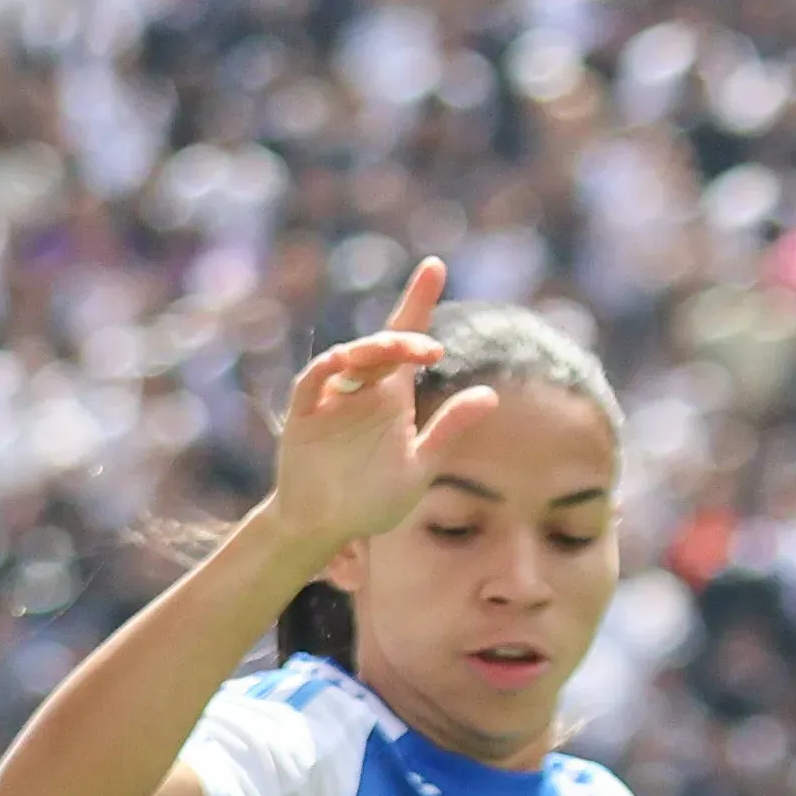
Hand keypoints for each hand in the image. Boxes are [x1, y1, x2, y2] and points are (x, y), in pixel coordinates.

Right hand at [257, 256, 482, 559]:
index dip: (419, 301)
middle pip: (383, 345)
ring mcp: (332, 400)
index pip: (410, 340)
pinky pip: (312, 382)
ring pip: (351, 358)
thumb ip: (449, 429)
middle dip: (405, 338)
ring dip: (372, 349)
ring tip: (394, 352)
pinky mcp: (304, 415)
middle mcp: (363, 389)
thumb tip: (490, 396)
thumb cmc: (371, 501)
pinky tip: (345, 360)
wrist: (326, 530)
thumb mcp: (420, 465)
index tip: (435, 265)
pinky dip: (327, 368)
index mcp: (393, 396)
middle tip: (429, 350)